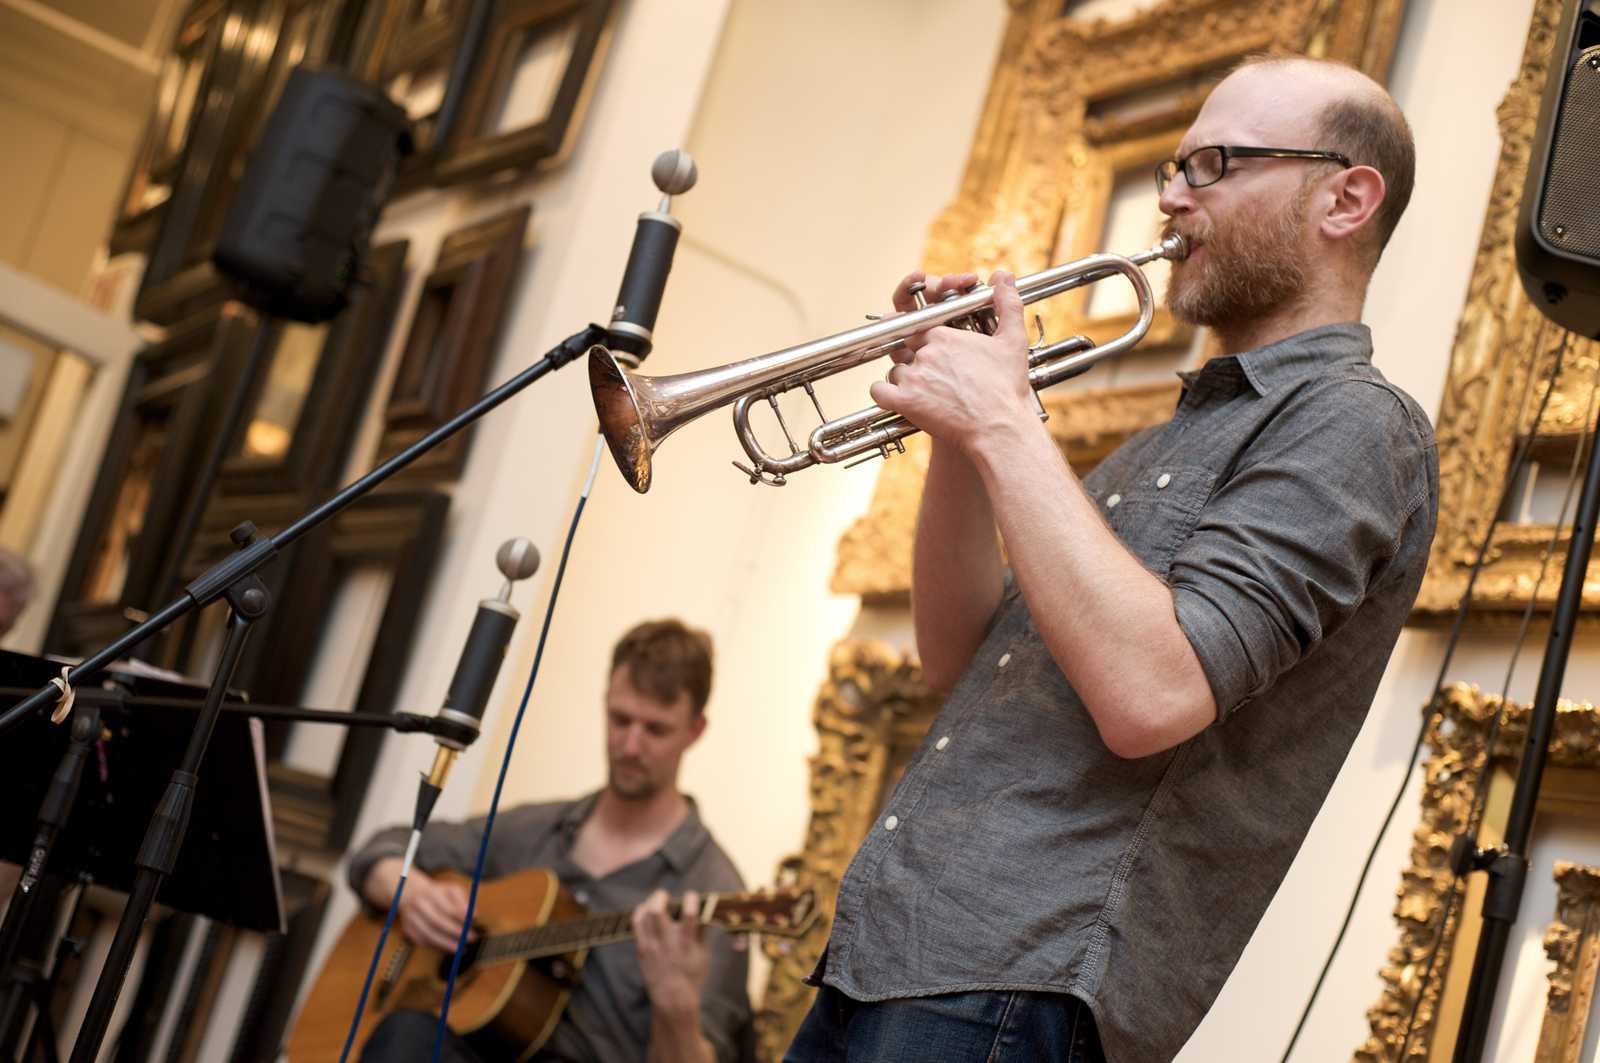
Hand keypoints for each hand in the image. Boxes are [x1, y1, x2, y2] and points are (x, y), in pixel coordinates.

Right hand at [397, 871, 475, 951]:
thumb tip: (474, 916)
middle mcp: (419, 905)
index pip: (448, 908)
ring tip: (460, 948)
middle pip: (437, 922)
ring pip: (428, 934)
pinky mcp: (408, 929)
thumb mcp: (452, 890)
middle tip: (470, 938)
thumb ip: (464, 902)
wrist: (411, 893)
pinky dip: (436, 947)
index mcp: (432, 892)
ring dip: (446, 944)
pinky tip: (448, 948)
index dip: (461, 919)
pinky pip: (422, 941)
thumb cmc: (438, 893)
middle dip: (455, 932)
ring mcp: (411, 917)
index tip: (472, 925)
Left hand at [633, 889, 709, 1020]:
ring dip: (650, 902)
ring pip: (645, 914)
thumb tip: (706, 910)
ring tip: (656, 900)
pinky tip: (646, 909)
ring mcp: (652, 945)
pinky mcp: (642, 949)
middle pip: (657, 910)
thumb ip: (703, 932)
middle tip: (666, 895)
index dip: (691, 899)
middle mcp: (667, 941)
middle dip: (661, 896)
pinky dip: (640, 912)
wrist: (672, 997)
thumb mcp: (704, 954)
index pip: (689, 914)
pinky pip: (637, 924)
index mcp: (687, 942)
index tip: (691, 896)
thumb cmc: (692, 975)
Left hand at [870, 270, 1032, 452]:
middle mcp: (925, 352)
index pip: (918, 328)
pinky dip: (884, 396)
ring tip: (926, 392)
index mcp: (944, 335)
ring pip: (894, 371)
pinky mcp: (905, 401)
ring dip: (904, 381)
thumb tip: (1003, 276)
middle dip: (914, 360)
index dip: (922, 339)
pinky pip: (878, 392)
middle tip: (929, 375)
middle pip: (905, 350)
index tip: (930, 350)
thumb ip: (1008, 304)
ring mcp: (913, 377)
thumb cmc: (1007, 388)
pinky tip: (898, 400)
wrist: (999, 428)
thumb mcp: (1012, 340)